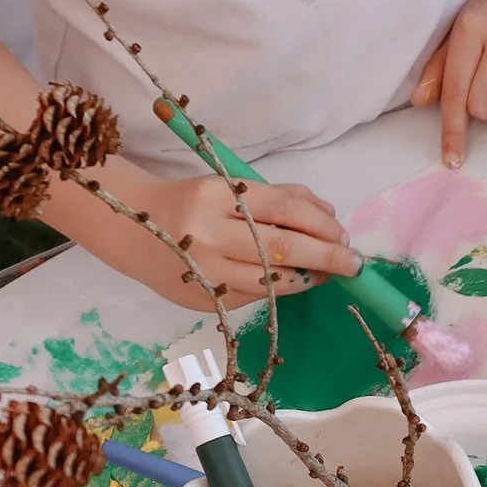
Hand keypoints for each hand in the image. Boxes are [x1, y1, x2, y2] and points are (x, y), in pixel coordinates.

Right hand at [138, 174, 359, 310]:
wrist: (132, 231)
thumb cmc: (192, 203)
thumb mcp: (229, 186)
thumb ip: (280, 196)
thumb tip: (329, 213)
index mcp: (215, 194)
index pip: (281, 209)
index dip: (320, 223)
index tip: (345, 235)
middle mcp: (208, 233)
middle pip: (280, 248)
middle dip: (326, 256)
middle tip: (353, 263)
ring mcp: (204, 271)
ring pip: (271, 281)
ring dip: (308, 278)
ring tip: (328, 273)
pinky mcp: (202, 300)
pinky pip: (254, 296)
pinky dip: (281, 289)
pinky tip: (295, 281)